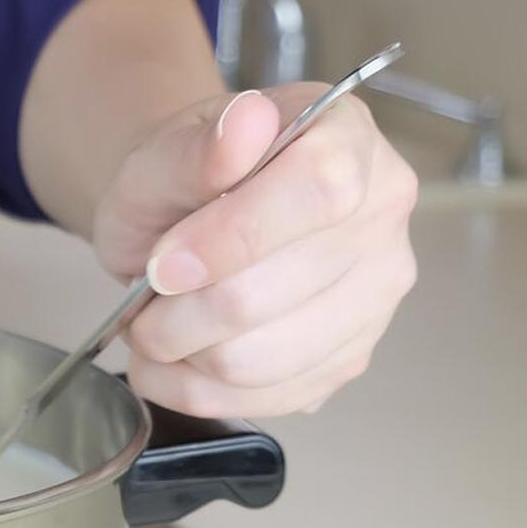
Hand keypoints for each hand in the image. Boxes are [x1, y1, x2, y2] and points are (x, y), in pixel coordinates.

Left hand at [90, 85, 419, 416]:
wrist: (185, 218)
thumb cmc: (181, 180)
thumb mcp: (162, 153)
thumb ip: (195, 148)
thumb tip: (245, 125)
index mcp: (347, 137)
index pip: (320, 190)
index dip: (230, 238)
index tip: (161, 265)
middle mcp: (383, 215)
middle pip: (268, 294)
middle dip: (175, 310)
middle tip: (143, 294)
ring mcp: (375, 294)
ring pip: (255, 361)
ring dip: (177, 353)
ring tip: (155, 324)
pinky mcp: (349, 359)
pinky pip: (260, 401)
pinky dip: (193, 389)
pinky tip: (176, 358)